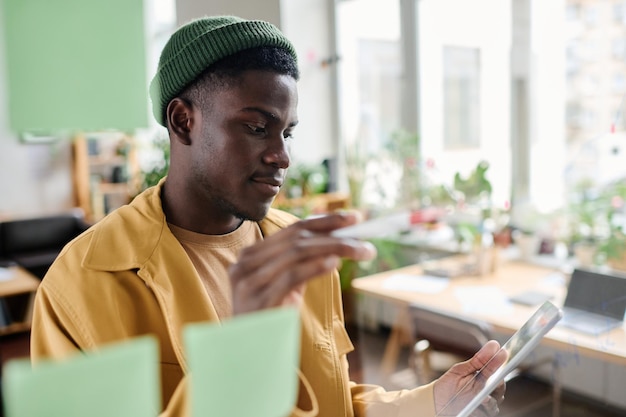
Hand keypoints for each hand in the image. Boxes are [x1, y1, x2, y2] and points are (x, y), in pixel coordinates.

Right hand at [229, 211, 375, 314]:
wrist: (245, 358)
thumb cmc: (269, 322)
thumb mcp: (283, 288)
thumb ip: (299, 266)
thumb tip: (334, 248)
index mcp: (251, 256)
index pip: (292, 230)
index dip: (325, 221)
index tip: (353, 217)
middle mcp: (245, 265)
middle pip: (297, 239)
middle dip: (335, 234)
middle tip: (364, 237)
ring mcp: (249, 282)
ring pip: (296, 253)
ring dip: (334, 249)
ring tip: (360, 251)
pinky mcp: (259, 301)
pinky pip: (291, 276)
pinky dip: (315, 266)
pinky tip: (334, 263)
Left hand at [433, 340, 507, 416]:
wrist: (435, 402)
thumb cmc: (448, 385)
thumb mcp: (461, 370)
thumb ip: (478, 360)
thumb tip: (494, 345)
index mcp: (484, 379)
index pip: (499, 373)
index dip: (503, 365)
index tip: (504, 356)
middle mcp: (487, 393)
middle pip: (499, 388)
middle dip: (497, 384)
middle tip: (494, 380)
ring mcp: (484, 406)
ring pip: (495, 403)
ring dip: (491, 400)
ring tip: (483, 397)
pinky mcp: (479, 415)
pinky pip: (486, 413)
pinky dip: (483, 410)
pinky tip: (478, 405)